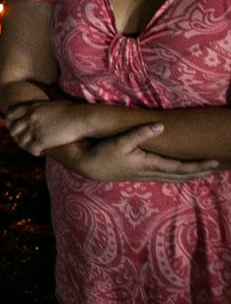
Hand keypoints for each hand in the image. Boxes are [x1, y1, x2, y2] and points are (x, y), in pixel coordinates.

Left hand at [3, 100, 97, 155]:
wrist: (83, 118)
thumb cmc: (74, 110)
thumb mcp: (55, 101)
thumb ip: (47, 100)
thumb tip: (51, 90)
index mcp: (32, 108)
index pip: (11, 114)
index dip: (10, 122)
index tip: (13, 127)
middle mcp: (30, 118)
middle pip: (13, 129)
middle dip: (16, 136)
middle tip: (22, 142)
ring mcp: (34, 129)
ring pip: (21, 141)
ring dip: (25, 146)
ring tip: (31, 149)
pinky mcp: (42, 140)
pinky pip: (32, 149)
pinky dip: (34, 152)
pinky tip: (40, 153)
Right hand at [67, 123, 219, 182]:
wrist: (86, 165)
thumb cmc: (102, 152)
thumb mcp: (119, 142)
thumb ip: (140, 133)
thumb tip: (161, 126)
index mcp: (148, 165)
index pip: (180, 168)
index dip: (198, 166)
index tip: (214, 162)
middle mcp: (150, 172)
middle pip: (182, 176)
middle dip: (200, 172)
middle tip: (218, 167)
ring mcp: (145, 174)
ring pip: (175, 178)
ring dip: (191, 175)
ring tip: (205, 170)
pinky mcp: (140, 172)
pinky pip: (166, 176)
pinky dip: (179, 174)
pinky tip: (181, 172)